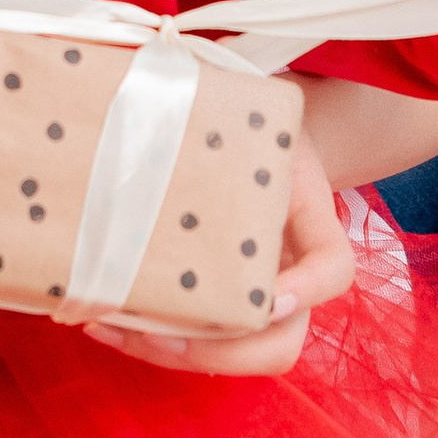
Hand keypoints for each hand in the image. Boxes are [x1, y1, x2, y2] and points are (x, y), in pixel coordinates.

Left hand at [84, 127, 354, 375]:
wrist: (250, 140)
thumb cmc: (248, 124)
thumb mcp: (252, 110)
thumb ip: (222, 101)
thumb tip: (157, 79)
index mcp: (311, 223)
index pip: (334, 270)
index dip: (308, 291)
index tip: (269, 296)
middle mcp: (291, 275)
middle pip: (283, 344)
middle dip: (222, 350)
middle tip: (161, 330)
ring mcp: (256, 299)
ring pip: (236, 358)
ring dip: (174, 355)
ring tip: (111, 326)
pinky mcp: (215, 308)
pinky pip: (197, 347)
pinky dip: (150, 345)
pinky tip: (103, 322)